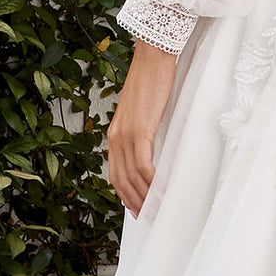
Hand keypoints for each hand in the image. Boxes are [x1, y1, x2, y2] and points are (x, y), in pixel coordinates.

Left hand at [105, 41, 179, 215]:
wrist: (152, 57)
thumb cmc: (152, 81)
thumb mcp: (144, 112)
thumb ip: (143, 131)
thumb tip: (154, 148)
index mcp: (115, 134)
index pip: (116, 173)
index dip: (125, 194)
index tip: (137, 208)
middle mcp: (115, 137)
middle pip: (121, 180)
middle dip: (134, 202)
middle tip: (147, 217)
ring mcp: (125, 134)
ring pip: (132, 176)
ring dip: (144, 197)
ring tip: (157, 211)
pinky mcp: (139, 130)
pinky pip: (143, 165)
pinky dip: (151, 182)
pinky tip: (160, 192)